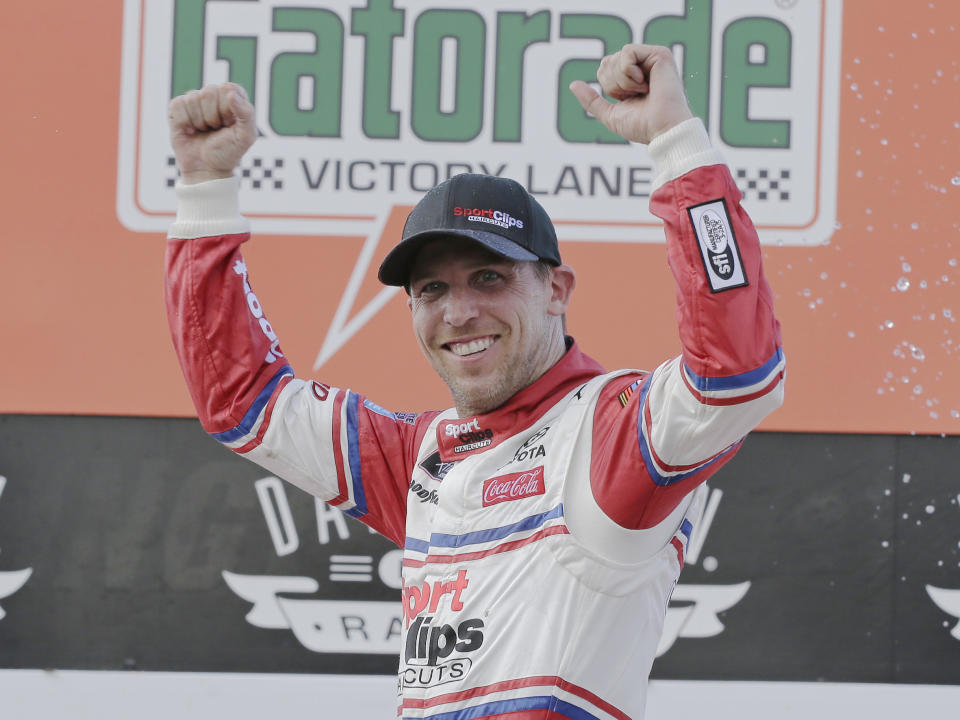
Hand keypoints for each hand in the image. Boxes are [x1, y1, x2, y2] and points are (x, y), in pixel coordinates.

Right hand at [168, 82, 255, 184]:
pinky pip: (178, 105)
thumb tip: (231, 93)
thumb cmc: (229, 152)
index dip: (228, 108)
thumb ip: (247, 114)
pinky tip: (190, 130)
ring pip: (193, 98)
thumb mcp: (246, 137)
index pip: (228, 88)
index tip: (229, 124)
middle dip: (213, 116)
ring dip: (200, 121)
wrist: (207, 169)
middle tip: (216, 129)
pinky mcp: (177, 108)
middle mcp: (213, 97)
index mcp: (232, 99)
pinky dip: (185, 122)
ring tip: (204, 131)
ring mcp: (194, 101)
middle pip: (209, 91)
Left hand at [569, 44, 693, 144]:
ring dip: (623, 81)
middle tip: (635, 95)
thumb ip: (591, 100)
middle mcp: (643, 66)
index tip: (628, 100)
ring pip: (616, 57)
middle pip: (607, 62)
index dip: (609, 87)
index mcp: (633, 78)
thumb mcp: (610, 114)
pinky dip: (630, 73)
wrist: (662, 130)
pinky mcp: (659, 54)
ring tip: (643, 91)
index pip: (604, 69)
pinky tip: (646, 84)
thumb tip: (573, 85)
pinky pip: (627, 52)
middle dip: (614, 84)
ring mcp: (652, 59)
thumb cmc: (642, 126)